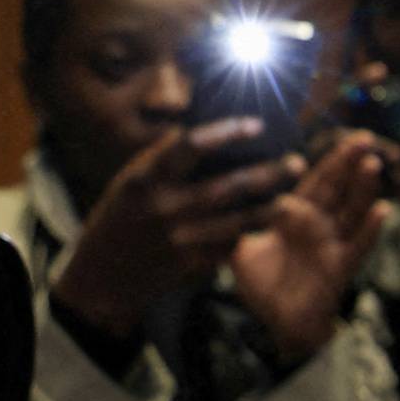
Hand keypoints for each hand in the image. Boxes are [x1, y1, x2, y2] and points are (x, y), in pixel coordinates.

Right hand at [49, 120, 300, 337]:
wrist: (102, 277)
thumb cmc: (121, 216)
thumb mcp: (131, 181)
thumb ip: (165, 158)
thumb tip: (205, 124)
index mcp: (146, 178)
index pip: (189, 146)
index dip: (226, 132)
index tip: (257, 125)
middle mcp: (165, 206)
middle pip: (229, 186)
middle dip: (269, 174)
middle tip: (297, 161)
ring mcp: (180, 238)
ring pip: (240, 221)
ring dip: (271, 209)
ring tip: (291, 198)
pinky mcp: (192, 264)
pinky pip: (230, 245)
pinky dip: (249, 234)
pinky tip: (267, 223)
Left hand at [229, 131, 388, 364]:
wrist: (279, 324)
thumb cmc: (264, 285)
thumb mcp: (240, 249)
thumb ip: (238, 223)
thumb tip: (219, 197)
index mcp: (297, 216)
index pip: (313, 180)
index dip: (324, 160)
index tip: (333, 135)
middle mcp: (319, 225)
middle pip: (338, 188)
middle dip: (349, 162)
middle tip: (363, 136)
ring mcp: (332, 243)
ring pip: (352, 209)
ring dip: (363, 187)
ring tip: (372, 164)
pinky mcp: (341, 265)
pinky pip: (359, 244)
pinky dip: (371, 228)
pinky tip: (383, 209)